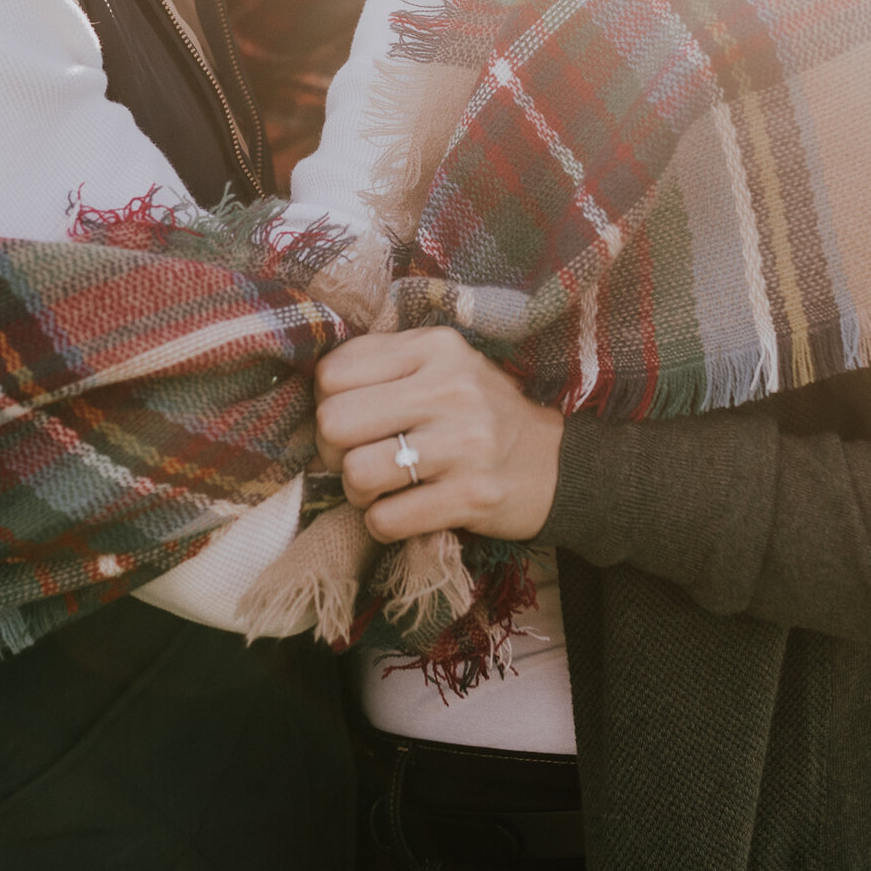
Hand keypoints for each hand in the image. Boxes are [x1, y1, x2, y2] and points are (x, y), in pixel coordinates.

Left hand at [313, 327, 564, 543]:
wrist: (557, 464)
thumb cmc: (481, 413)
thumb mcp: (443, 367)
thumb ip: (384, 365)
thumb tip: (313, 396)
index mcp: (436, 348)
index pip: (333, 373)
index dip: (327, 404)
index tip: (353, 420)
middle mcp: (451, 389)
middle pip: (334, 423)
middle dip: (334, 451)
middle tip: (359, 458)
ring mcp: (465, 444)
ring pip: (357, 474)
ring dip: (358, 492)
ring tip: (383, 488)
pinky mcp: (472, 497)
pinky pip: (386, 519)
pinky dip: (383, 522)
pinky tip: (404, 511)